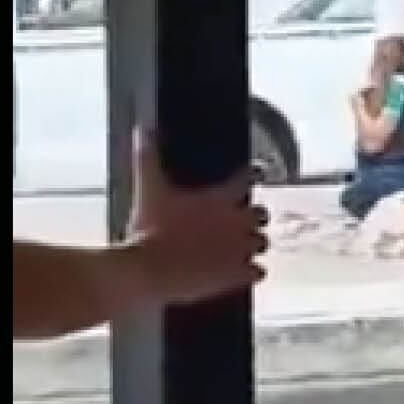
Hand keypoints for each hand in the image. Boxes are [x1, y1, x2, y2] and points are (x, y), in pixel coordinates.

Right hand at [115, 131, 268, 308]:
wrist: (150, 270)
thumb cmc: (150, 227)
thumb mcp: (148, 189)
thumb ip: (147, 158)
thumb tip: (141, 128)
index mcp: (221, 197)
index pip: (250, 177)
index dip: (250, 176)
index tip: (249, 177)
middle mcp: (239, 221)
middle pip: (261, 214)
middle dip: (252, 217)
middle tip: (237, 222)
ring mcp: (242, 249)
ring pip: (262, 243)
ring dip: (252, 244)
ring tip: (237, 249)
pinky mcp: (239, 274)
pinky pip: (258, 272)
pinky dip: (251, 272)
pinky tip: (241, 272)